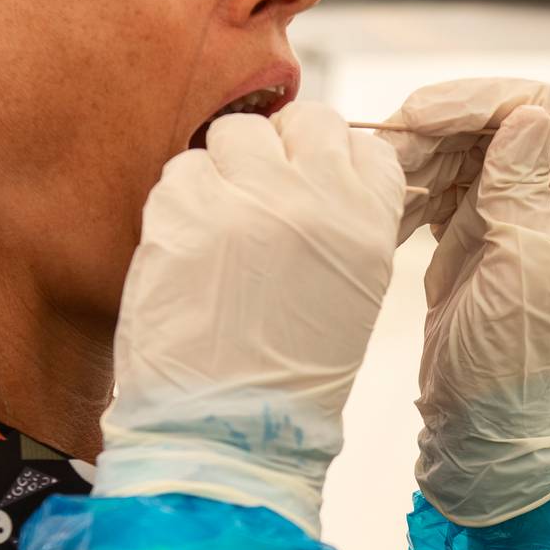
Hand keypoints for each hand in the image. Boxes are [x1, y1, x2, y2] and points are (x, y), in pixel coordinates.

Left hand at [97, 102, 405, 534]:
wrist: (227, 429)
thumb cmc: (290, 373)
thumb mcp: (352, 290)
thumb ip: (341, 219)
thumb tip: (311, 168)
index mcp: (368, 220)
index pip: (358, 142)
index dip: (325, 159)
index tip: (305, 188)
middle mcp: (316, 198)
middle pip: (300, 121)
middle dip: (276, 152)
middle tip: (255, 200)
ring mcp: (249, 198)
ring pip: (233, 134)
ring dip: (222, 170)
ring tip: (216, 228)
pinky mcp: (185, 209)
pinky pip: (181, 169)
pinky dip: (180, 201)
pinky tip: (185, 249)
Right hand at [378, 79, 549, 525]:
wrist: (490, 439)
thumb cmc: (517, 371)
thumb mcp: (522, 274)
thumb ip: (523, 193)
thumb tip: (526, 115)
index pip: (540, 110)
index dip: (481, 100)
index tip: (423, 116)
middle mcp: (543, 206)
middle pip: (488, 125)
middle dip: (432, 127)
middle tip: (379, 150)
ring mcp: (501, 223)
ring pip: (454, 155)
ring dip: (410, 157)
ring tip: (370, 179)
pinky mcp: (463, 245)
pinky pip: (432, 193)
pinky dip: (402, 190)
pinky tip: (376, 205)